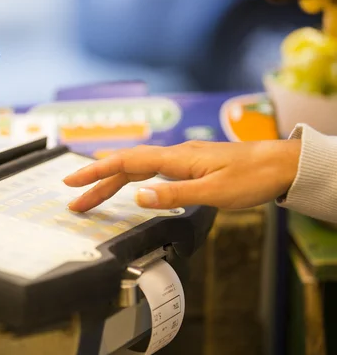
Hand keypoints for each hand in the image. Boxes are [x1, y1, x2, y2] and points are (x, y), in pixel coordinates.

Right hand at [63, 140, 301, 211]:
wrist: (281, 165)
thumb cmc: (252, 177)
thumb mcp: (214, 192)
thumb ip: (174, 194)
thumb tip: (137, 197)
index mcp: (176, 159)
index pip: (126, 163)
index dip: (97, 172)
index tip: (73, 182)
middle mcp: (173, 155)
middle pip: (125, 166)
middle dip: (96, 182)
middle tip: (73, 198)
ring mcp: (180, 160)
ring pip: (136, 168)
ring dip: (111, 182)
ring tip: (91, 196)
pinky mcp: (187, 166)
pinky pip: (149, 170)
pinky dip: (130, 178)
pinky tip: (126, 185)